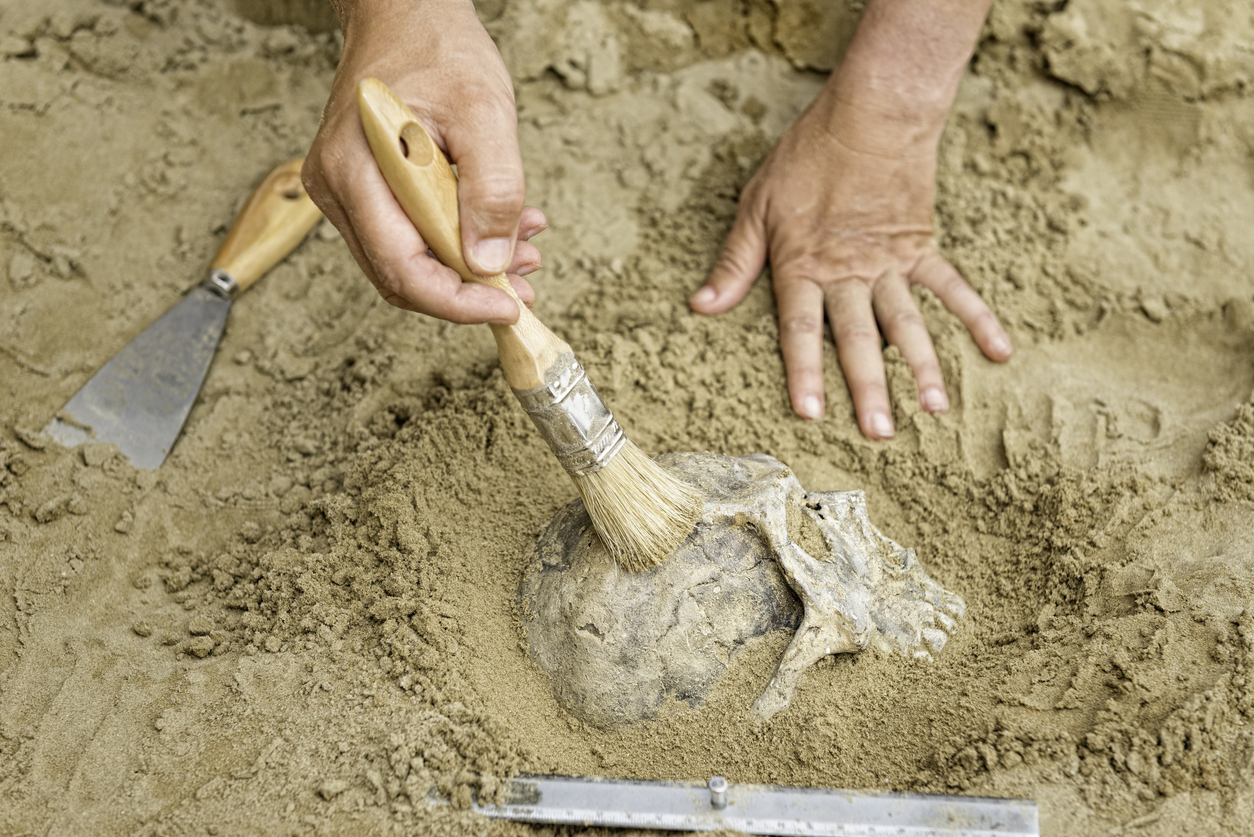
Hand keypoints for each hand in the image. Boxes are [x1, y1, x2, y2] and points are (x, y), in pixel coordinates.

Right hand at [303, 0, 545, 323]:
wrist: (408, 16)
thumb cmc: (440, 52)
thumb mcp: (485, 113)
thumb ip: (493, 188)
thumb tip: (490, 263)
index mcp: (355, 171)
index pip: (400, 267)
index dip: (456, 302)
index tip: (507, 306)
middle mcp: (337, 189)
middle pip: (401, 275)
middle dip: (467, 290)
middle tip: (523, 286)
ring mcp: (346, 193)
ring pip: (407, 261)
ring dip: (468, 268)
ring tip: (523, 249)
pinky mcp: (364, 192)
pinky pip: (409, 237)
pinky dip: (458, 243)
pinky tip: (500, 229)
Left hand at [690, 0, 1009, 438]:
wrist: (871, 113)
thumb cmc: (806, 158)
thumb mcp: (757, 206)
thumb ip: (735, 262)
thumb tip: (701, 305)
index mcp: (804, 266)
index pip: (802, 329)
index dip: (804, 372)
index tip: (811, 414)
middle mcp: (849, 273)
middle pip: (860, 338)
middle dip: (869, 388)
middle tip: (881, 434)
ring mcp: (890, 263)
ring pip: (908, 323)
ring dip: (923, 367)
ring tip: (935, 410)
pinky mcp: (922, 247)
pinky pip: (953, 288)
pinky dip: (978, 318)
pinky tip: (1000, 351)